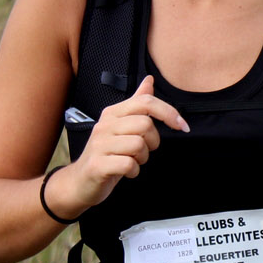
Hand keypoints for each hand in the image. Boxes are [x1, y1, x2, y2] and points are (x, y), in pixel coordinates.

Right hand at [59, 76, 186, 213]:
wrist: (80, 181)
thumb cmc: (107, 153)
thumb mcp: (122, 126)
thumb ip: (137, 103)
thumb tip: (149, 81)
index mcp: (112, 113)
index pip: (145, 102)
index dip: (169, 112)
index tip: (182, 126)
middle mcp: (104, 125)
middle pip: (145, 124)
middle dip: (153, 142)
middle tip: (143, 151)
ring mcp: (99, 145)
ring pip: (139, 145)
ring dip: (143, 158)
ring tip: (132, 160)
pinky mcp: (98, 165)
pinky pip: (129, 164)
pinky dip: (134, 171)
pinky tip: (127, 171)